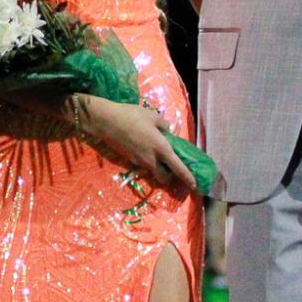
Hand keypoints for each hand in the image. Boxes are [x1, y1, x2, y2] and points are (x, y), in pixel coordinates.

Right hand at [81, 98, 195, 191]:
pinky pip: (143, 166)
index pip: (178, 168)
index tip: (195, 185)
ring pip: (153, 172)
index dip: (188, 178)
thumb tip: (167, 131)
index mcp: (161, 148)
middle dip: (171, 177)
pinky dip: (148, 162)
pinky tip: (145, 150)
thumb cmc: (131, 116)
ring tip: (159, 158)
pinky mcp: (129, 160)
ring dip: (159, 170)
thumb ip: (164, 125)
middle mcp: (151, 159)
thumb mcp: (152, 116)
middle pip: (165, 178)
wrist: (106, 121)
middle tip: (173, 167)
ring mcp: (139, 161)